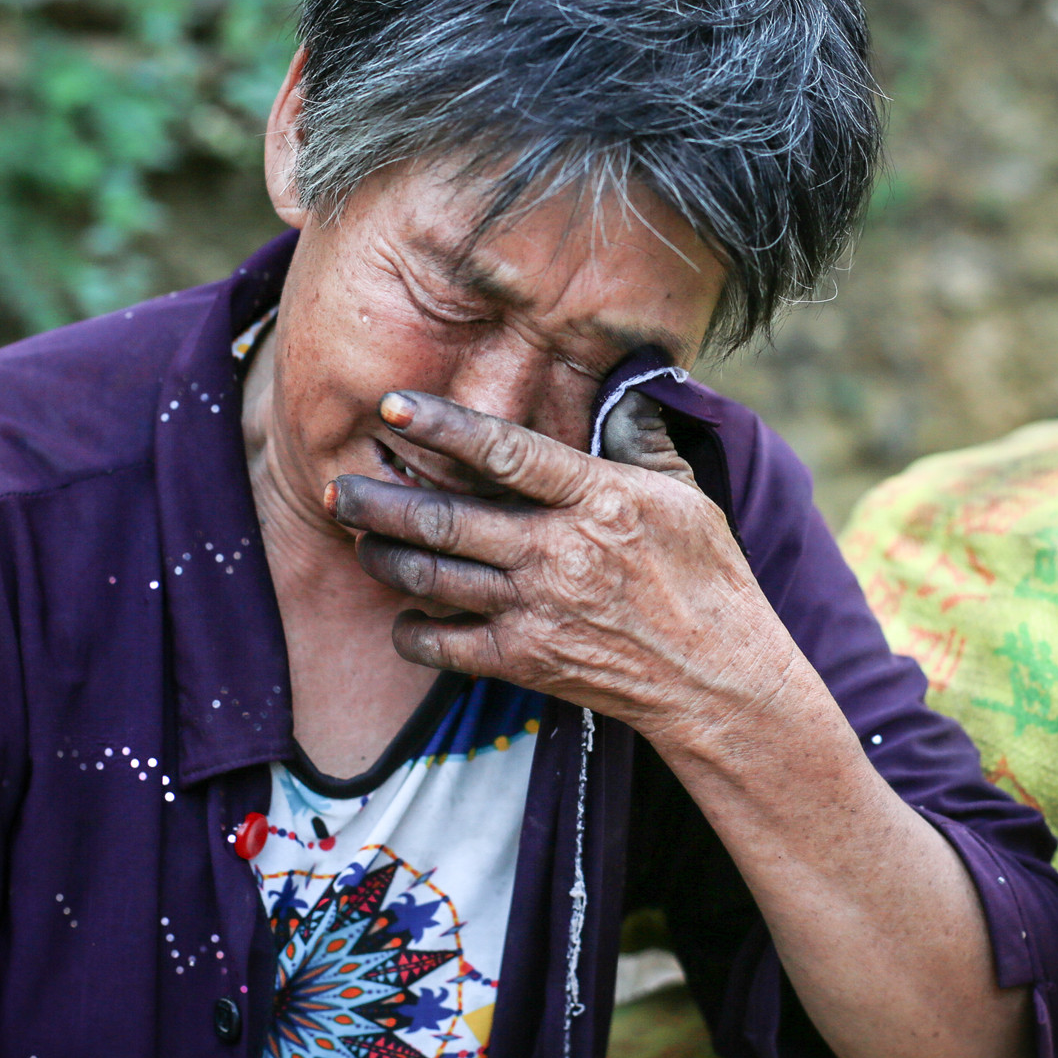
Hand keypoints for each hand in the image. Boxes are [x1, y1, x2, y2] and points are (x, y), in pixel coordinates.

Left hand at [326, 390, 798, 748]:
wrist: (716, 678)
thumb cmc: (705, 577)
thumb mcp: (685, 494)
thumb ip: (641, 438)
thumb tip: (625, 379)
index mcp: (598, 498)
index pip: (506, 452)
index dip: (444, 427)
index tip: (394, 406)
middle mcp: (559, 552)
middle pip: (446, 519)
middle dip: (381, 501)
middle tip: (341, 487)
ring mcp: (538, 610)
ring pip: (434, 578)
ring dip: (387, 557)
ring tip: (361, 539)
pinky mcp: (527, 661)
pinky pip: (445, 647)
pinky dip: (412, 632)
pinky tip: (404, 617)